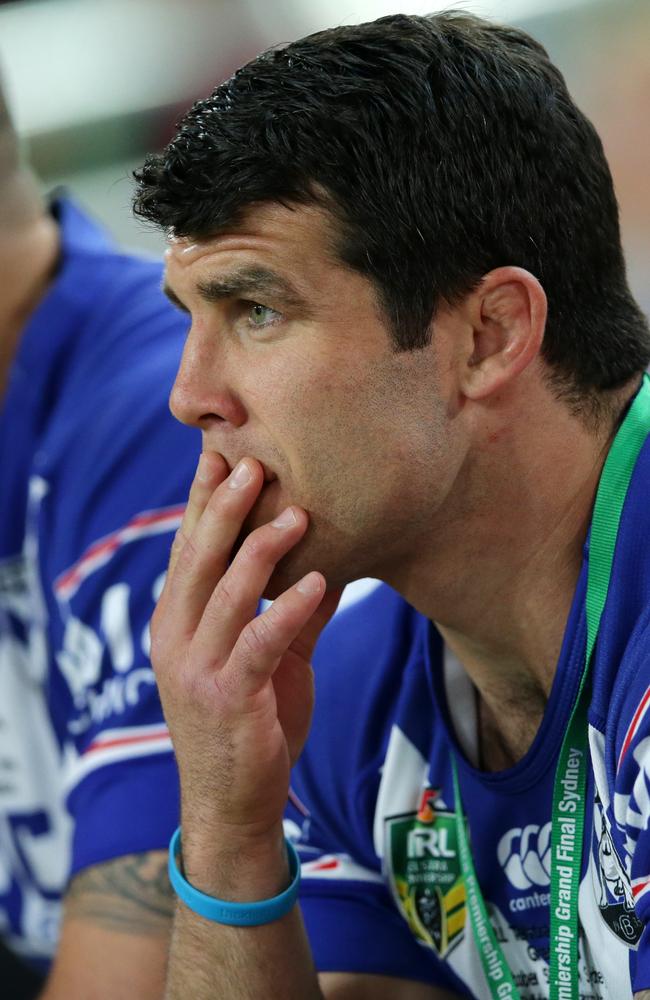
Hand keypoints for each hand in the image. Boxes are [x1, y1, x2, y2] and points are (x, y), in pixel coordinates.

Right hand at [150, 453, 339, 894]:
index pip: (189, 549)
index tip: (222, 455)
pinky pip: (260, 642)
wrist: (234, 804)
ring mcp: (197, 669)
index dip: (204, 502)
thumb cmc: (252, 723)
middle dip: (225, 508)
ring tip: (295, 513)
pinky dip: (288, 608)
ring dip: (261, 549)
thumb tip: (331, 566)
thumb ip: (294, 613)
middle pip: (199, 559)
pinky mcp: (228, 698)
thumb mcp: (273, 659)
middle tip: (252, 463)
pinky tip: (316, 580)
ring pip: (227, 593)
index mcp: (178, 622)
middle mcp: (176, 638)